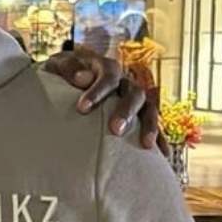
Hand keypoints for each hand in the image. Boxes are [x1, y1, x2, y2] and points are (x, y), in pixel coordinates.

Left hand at [42, 48, 166, 153]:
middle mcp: (125, 82)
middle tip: (115, 129)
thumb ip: (68, 68)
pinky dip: (160, 139)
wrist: (67, 80)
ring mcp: (134, 99)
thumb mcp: (58, 66)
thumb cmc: (62, 74)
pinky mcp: (139, 116)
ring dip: (150, 125)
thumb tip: (80, 78)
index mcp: (106, 67)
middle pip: (134, 93)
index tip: (82, 108)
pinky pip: (154, 126)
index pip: (108, 75)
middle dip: (126, 111)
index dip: (98, 91)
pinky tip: (163, 156)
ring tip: (146, 145)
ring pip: (149, 108)